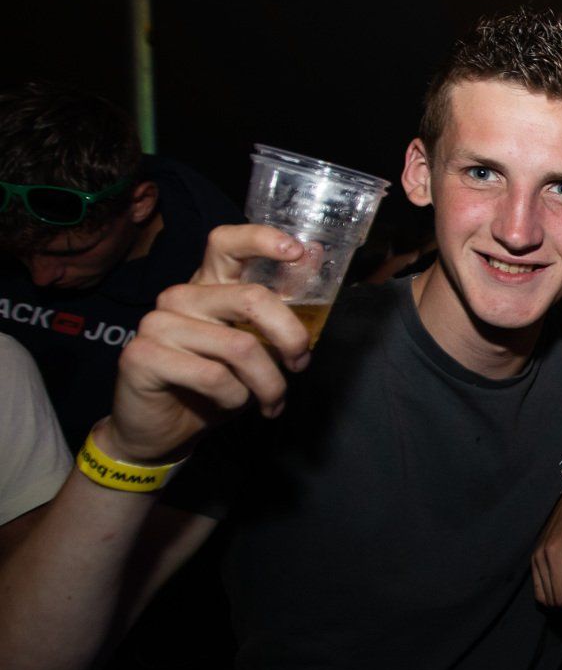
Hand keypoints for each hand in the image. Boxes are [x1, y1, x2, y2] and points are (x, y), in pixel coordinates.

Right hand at [102, 224, 311, 463]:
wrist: (164, 430)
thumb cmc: (217, 386)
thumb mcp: (255, 350)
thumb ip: (277, 318)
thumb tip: (312, 264)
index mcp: (209, 285)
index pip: (227, 242)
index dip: (262, 239)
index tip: (297, 252)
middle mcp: (181, 296)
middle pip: (251, 299)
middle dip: (291, 338)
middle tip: (299, 365)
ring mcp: (157, 323)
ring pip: (240, 348)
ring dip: (266, 384)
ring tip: (265, 399)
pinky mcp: (142, 355)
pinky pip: (213, 376)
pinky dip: (234, 398)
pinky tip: (226, 403)